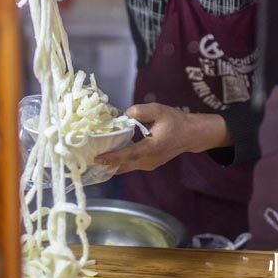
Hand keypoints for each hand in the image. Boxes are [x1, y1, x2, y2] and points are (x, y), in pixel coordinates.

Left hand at [94, 102, 230, 174]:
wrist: (191, 135)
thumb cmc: (175, 121)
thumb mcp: (159, 110)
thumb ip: (142, 111)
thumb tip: (125, 113)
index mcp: (151, 148)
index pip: (128, 155)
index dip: (112, 157)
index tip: (97, 158)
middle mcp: (148, 160)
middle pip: (123, 165)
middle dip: (106, 164)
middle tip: (87, 160)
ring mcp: (149, 164)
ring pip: (126, 167)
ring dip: (111, 164)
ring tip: (94, 158)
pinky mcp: (149, 164)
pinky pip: (130, 166)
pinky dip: (119, 162)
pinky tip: (109, 156)